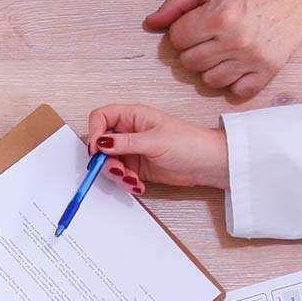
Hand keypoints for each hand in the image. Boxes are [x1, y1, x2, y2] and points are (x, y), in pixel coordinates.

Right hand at [85, 104, 228, 193]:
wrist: (206, 163)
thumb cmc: (188, 143)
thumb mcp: (154, 141)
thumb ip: (125, 143)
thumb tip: (101, 143)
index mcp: (133, 116)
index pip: (102, 117)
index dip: (95, 132)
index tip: (97, 150)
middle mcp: (130, 131)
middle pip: (102, 142)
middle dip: (105, 160)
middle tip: (116, 170)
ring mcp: (133, 150)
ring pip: (110, 162)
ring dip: (116, 174)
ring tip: (131, 179)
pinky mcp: (138, 166)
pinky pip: (122, 174)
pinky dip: (126, 182)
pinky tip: (138, 184)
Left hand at [145, 0, 301, 100]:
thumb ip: (177, 4)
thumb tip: (149, 24)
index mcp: (218, 16)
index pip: (176, 39)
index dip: (181, 30)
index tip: (196, 21)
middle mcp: (234, 41)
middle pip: (189, 63)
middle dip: (193, 48)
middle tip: (208, 35)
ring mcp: (252, 59)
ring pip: (209, 81)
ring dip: (210, 67)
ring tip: (222, 49)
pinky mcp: (268, 71)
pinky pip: (237, 92)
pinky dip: (233, 82)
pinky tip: (236, 64)